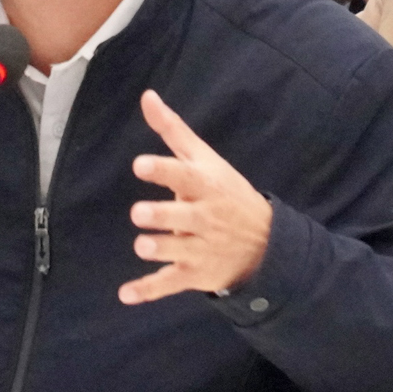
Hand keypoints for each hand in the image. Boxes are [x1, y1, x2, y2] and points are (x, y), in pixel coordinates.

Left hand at [120, 90, 272, 304]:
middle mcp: (203, 218)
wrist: (266, 244)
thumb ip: (173, 130)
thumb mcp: (205, 159)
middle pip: (181, 217)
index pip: (184, 176)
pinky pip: (169, 284)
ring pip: (175, 252)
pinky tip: (125, 295)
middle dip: (162, 216)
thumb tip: (147, 96)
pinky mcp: (193, 274)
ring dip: (159, 250)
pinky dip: (148, 291)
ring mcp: (199, 248)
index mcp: (205, 186)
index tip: (140, 165)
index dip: (163, 171)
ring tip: (142, 245)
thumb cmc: (225, 193)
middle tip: (140, 213)